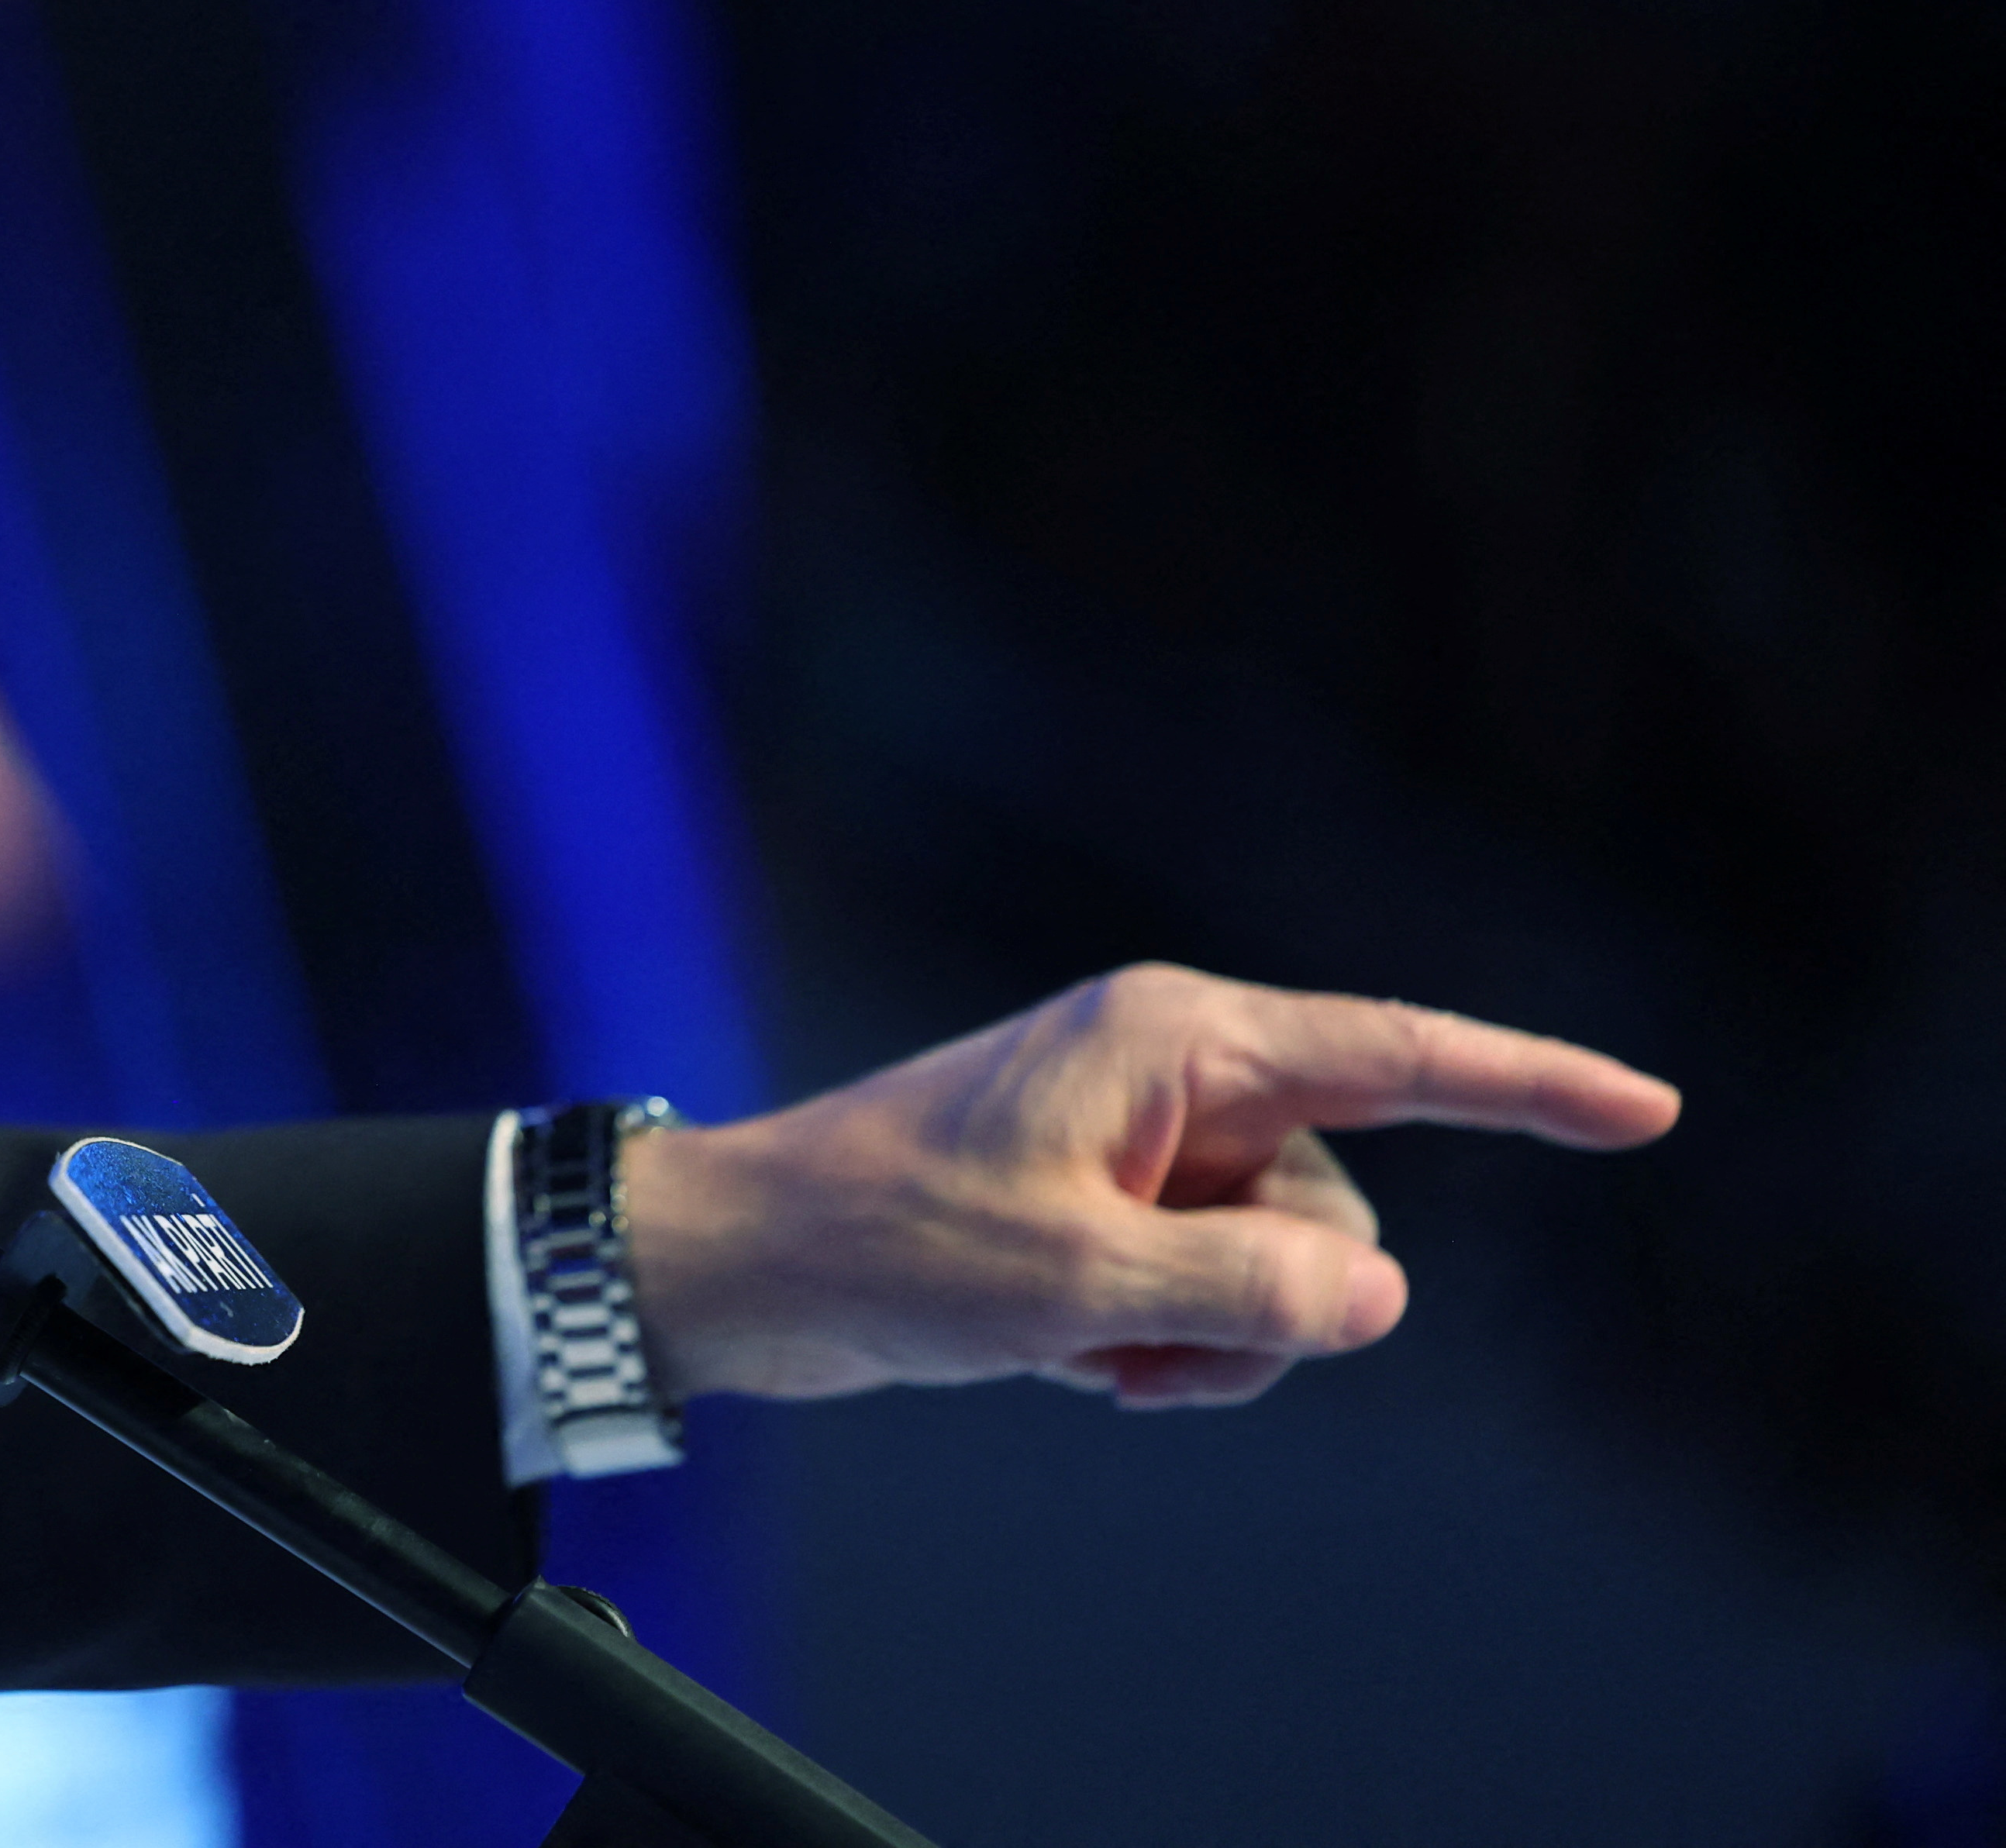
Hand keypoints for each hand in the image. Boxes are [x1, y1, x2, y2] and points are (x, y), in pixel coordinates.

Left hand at [618, 963, 1678, 1410]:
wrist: (747, 1270)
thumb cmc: (885, 1242)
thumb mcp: (1078, 1282)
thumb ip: (1249, 1288)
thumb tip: (1378, 1292)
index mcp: (1174, 1040)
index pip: (1397, 1057)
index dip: (1531, 1086)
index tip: (1647, 1110)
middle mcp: (1171, 1076)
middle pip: (1334, 1209)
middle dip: (1267, 1307)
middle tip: (1128, 1342)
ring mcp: (1140, 1146)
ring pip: (1278, 1274)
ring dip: (1201, 1346)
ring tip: (1076, 1348)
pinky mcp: (1110, 1211)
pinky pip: (1209, 1302)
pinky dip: (1155, 1351)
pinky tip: (1059, 1354)